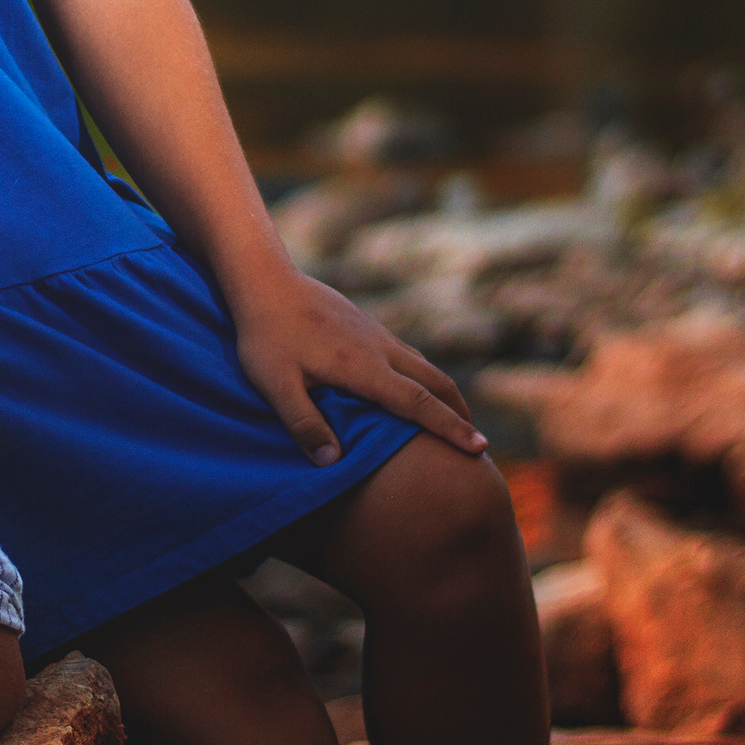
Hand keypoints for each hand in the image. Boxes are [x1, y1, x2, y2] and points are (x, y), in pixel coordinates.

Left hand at [223, 264, 486, 464]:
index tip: (479, 448)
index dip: (450, 428)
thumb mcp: (275, 384)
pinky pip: (407, 353)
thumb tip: (333, 463)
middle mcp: (379, 348)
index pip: (418, 404)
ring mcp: (374, 333)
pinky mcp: (365, 324)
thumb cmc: (266, 336)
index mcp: (364, 367)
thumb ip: (303, 423)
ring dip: (444, 392)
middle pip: (434, 382)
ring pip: (423, 365)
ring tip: (454, 417)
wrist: (265, 281)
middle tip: (478, 444)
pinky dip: (424, 375)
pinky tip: (415, 384)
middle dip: (459, 412)